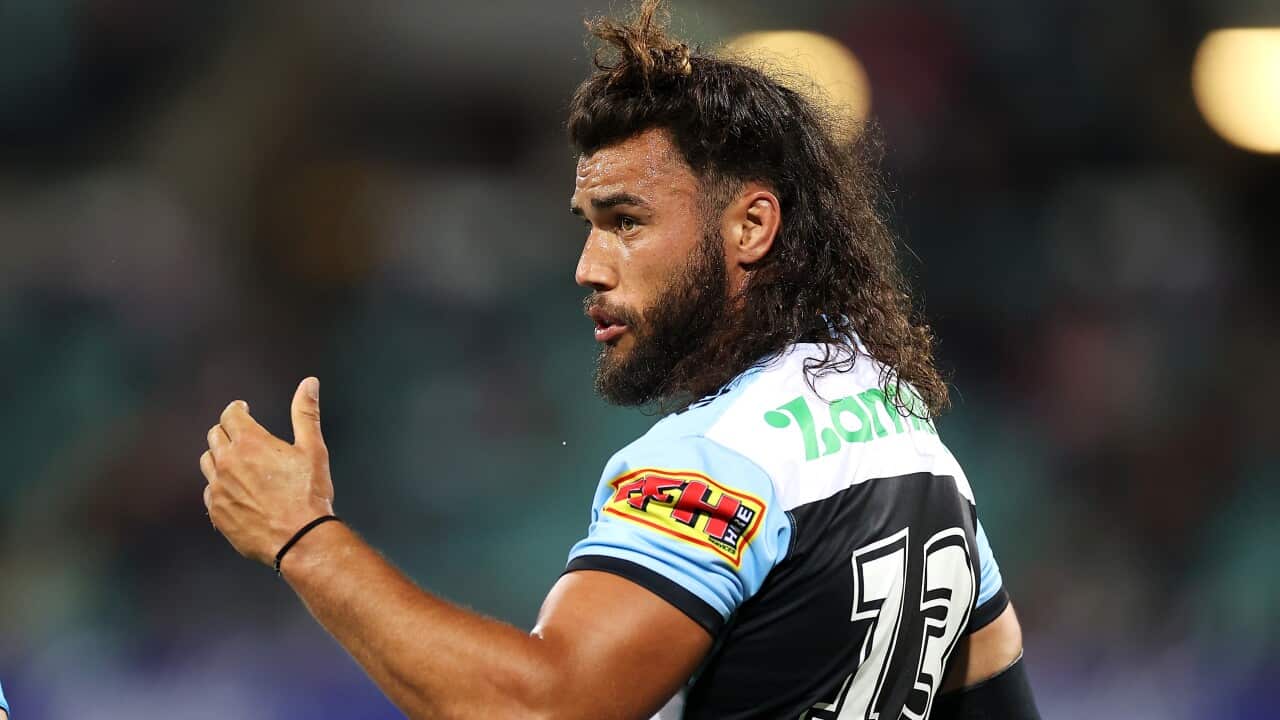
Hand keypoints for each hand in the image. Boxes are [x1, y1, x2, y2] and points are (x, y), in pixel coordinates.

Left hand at [201, 377, 334, 565]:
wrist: (299, 539)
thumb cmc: (309, 493)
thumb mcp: (313, 449)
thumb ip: (306, 413)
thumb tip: (309, 383)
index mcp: (250, 443)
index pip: (230, 415)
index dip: (237, 409)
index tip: (243, 409)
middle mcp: (227, 462)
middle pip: (215, 435)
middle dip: (227, 430)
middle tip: (241, 435)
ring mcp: (218, 489)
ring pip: (207, 462)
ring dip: (219, 456)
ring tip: (237, 462)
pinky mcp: (216, 512)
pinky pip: (210, 491)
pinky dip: (220, 486)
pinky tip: (236, 490)